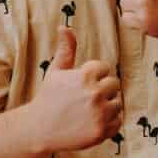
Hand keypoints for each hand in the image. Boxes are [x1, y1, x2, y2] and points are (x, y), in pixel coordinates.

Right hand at [31, 25, 121, 153]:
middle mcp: (94, 93)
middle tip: (84, 100)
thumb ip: (66, 49)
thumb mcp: (55, 71)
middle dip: (102, 90)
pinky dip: (109, 122)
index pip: (105, 69)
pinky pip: (118, 121)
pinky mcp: (102, 131)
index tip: (80, 86)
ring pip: (118, 103)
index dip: (93, 77)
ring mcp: (100, 113)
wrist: (39, 130)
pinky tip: (92, 122)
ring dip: (107, 106)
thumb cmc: (48, 98)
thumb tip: (64, 26)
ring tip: (87, 111)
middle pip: (114, 85)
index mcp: (85, 75)